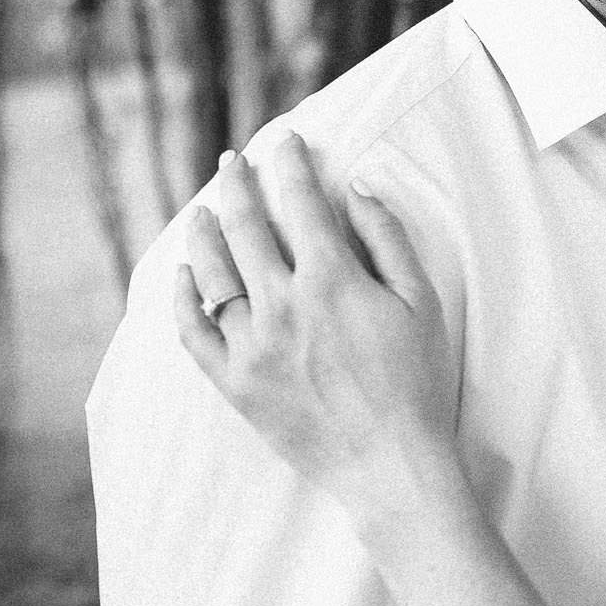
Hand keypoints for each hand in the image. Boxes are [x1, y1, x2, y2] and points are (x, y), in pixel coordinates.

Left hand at [174, 137, 456, 521]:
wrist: (391, 464)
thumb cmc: (417, 383)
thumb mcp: (422, 302)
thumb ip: (388, 240)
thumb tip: (358, 191)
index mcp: (331, 280)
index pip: (301, 202)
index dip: (292, 165)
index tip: (287, 142)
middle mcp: (282, 305)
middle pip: (246, 226)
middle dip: (238, 184)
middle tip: (234, 162)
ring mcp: (251, 346)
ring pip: (212, 271)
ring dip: (204, 231)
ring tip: (202, 209)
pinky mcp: (235, 384)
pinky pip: (194, 332)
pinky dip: (183, 298)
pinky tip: (183, 276)